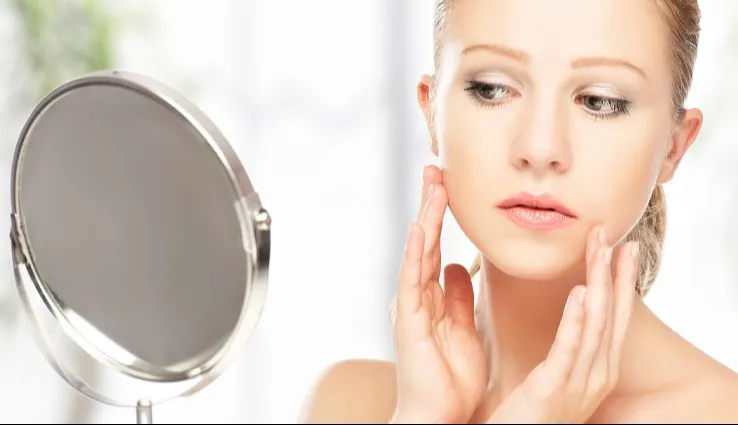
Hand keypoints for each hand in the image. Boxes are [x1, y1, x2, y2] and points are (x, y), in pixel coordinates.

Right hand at [390, 165, 487, 423]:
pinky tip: (421, 226)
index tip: (448, 184)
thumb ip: (458, 296)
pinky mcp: (409, 319)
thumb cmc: (449, 378)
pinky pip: (412, 279)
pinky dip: (416, 252)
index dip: (441, 214)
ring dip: (425, 216)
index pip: (436, 245)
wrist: (437, 416)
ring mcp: (411, 305)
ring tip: (432, 184)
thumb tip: (458, 267)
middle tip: (436, 168)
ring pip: (418, 251)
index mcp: (432, 296)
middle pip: (424, 239)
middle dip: (430, 203)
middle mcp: (418, 295)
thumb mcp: (462, 328)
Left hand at [486, 226, 637, 423]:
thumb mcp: (558, 375)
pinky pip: (569, 347)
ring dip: (600, 281)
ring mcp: (579, 382)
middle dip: (613, 271)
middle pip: (611, 313)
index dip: (620, 280)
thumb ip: (567, 344)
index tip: (623, 247)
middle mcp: (597, 373)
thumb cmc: (531, 413)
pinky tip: (582, 292)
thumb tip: (572, 308)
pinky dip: (577, 318)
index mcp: (597, 368)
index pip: (614, 316)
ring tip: (600, 248)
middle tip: (611, 233)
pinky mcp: (554, 388)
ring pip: (596, 323)